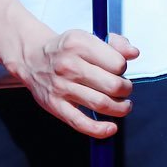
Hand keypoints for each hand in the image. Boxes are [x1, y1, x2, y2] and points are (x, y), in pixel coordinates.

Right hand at [12, 27, 139, 138]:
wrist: (32, 58)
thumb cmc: (65, 49)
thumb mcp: (87, 37)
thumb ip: (114, 43)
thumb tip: (133, 53)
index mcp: (79, 43)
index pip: (116, 62)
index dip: (123, 68)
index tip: (120, 69)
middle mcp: (69, 64)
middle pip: (112, 85)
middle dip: (126, 90)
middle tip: (126, 89)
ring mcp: (61, 86)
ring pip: (100, 104)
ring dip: (119, 108)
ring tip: (123, 106)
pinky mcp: (55, 105)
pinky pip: (80, 122)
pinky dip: (99, 129)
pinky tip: (111, 128)